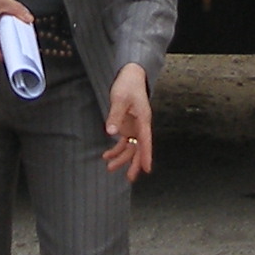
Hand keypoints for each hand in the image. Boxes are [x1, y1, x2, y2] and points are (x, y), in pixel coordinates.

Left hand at [102, 65, 154, 182]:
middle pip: (139, 148)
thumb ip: (115, 116)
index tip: (147, 169)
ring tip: (109, 168)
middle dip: (134, 163)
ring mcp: (134, 127)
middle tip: (129, 178)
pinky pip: (124, 141)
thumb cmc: (128, 85)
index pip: (146, 140)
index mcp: (143, 119)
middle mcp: (141, 126)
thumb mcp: (120, 99)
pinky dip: (116, 149)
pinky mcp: (128, 125)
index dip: (146, 155)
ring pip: (131, 147)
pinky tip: (106, 155)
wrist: (130, 75)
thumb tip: (111, 133)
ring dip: (121, 157)